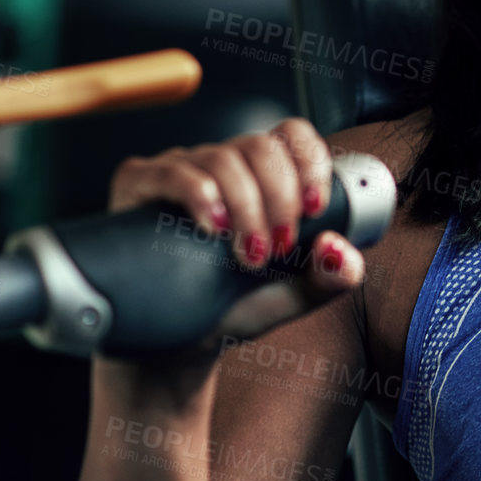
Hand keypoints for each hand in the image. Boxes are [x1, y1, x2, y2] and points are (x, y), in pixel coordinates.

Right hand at [109, 118, 365, 354]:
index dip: (310, 161)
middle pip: (261, 146)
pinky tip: (212, 228)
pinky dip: (200, 195)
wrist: (173, 345)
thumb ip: (328, 278)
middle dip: (280, 197)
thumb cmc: (233, 308)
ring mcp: (180, 170)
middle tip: (279, 246)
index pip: (291, 135)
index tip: (316, 207)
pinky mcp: (139, 184)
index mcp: (262, 176)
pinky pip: (173, 171)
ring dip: (247, 206)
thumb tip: (341, 250)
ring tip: (249, 253)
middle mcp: (222, 165)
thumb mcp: (289, 295)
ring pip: (222, 158)